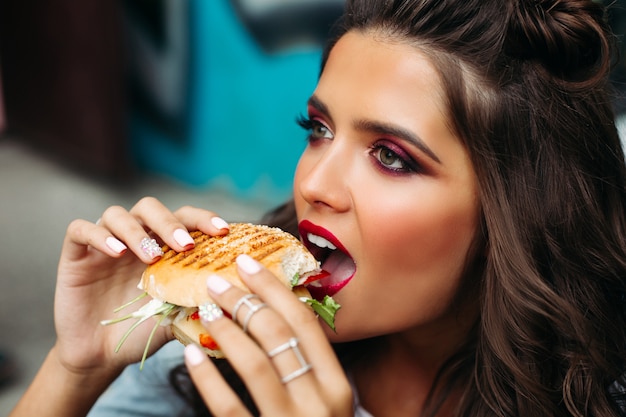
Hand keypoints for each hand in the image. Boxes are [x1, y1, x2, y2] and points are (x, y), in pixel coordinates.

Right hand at [53, 196, 229, 377]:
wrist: (101, 355)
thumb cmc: (142, 330)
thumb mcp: (176, 315)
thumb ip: (198, 302)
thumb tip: (231, 298)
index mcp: (162, 245)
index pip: (184, 217)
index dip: (203, 219)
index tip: (223, 231)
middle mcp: (135, 237)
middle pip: (150, 207)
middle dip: (171, 222)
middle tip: (185, 246)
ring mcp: (104, 244)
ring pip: (117, 214)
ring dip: (138, 231)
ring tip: (152, 257)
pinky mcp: (76, 255)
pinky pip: (80, 230)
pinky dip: (99, 236)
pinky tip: (116, 253)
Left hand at [183, 254, 352, 416]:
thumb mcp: (323, 403)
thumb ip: (306, 368)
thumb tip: (270, 316)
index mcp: (337, 386)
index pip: (305, 323)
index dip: (274, 288)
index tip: (247, 263)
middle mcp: (320, 402)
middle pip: (279, 336)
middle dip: (245, 301)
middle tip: (216, 282)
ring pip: (255, 364)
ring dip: (226, 330)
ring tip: (203, 311)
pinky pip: (230, 408)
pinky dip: (208, 378)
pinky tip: (190, 355)